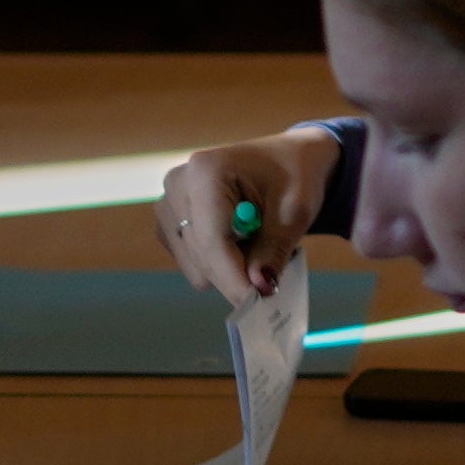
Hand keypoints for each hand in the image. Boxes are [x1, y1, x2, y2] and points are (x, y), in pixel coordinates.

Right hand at [152, 129, 347, 306]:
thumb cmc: (294, 176)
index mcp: (205, 171)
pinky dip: (222, 264)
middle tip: (272, 266)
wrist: (284, 161)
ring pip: (197, 270)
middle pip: (203, 259)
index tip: (259, 303)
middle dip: (239, 273)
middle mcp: (177, 186)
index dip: (234, 278)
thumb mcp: (297, 209)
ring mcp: (167, 207)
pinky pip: (195, 267)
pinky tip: (238, 240)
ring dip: (232, 268)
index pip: (212, 240)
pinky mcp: (168, 226)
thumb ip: (274, 248)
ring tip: (256, 240)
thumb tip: (258, 287)